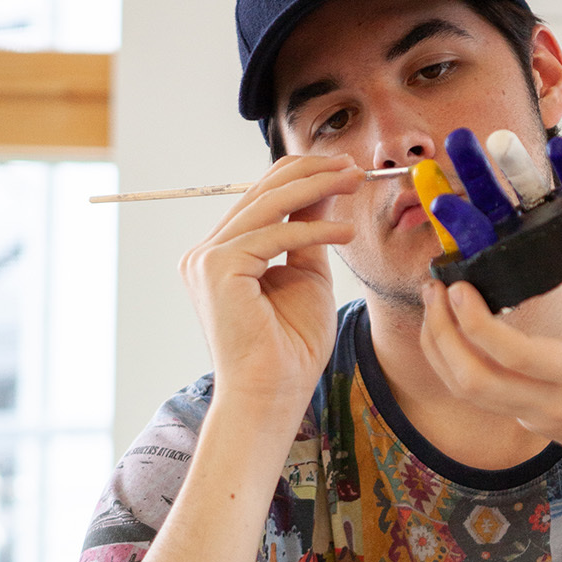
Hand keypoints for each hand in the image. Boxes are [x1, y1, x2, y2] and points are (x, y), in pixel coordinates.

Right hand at [179, 154, 361, 420]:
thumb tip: (325, 189)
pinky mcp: (217, 268)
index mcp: (222, 254)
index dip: (305, 177)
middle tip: (355, 166)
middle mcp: (206, 253)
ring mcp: (206, 259)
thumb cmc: (292, 349)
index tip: (346, 171)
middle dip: (313, 173)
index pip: (261, 198)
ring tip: (355, 182)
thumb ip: (310, 233)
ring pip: (268, 204)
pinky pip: (274, 235)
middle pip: (261, 191)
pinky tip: (347, 232)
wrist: (273, 394)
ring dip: (317, 188)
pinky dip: (314, 230)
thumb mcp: (308, 276)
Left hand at [419, 191, 561, 480]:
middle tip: (436, 288)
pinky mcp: (529, 421)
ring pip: (466, 392)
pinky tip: (454, 327)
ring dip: (441, 348)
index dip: (476, 323)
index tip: (458, 286)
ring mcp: (537, 416)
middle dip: (441, 333)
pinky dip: (456, 361)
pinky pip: (478, 395)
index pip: (515, 356)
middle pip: (473, 381)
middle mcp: (553, 401)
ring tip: (436, 302)